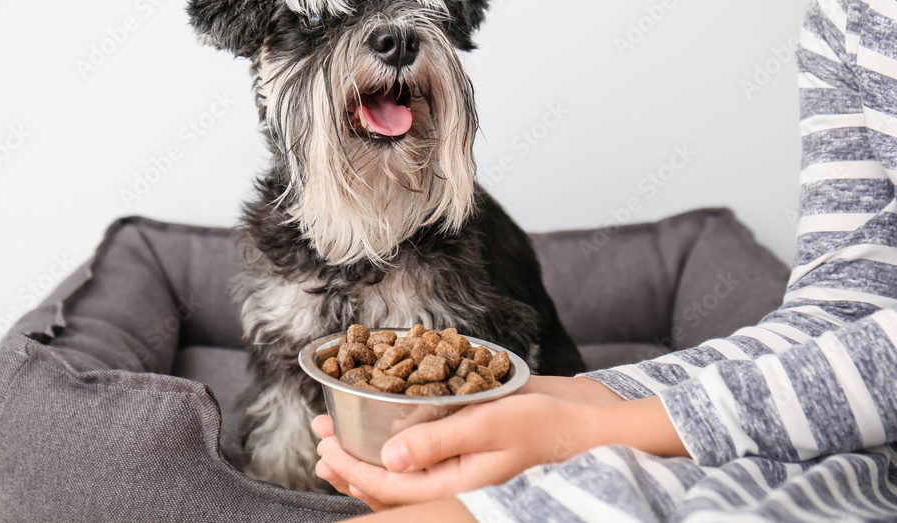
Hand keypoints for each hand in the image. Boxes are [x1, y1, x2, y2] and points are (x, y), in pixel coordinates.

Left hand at [312, 376, 685, 510]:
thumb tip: (389, 457)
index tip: (323, 445)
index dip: (350, 467)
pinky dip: (394, 453)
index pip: (388, 485)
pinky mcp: (470, 455)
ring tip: (337, 441)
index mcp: (455, 485)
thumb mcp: (491, 425)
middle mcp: (454, 484)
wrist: (592, 426)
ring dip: (367, 460)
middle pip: (388, 487)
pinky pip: (422, 465)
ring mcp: (461, 473)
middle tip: (319, 439)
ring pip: (402, 478)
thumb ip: (438, 442)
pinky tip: (383, 437)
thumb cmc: (548, 425)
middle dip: (349, 464)